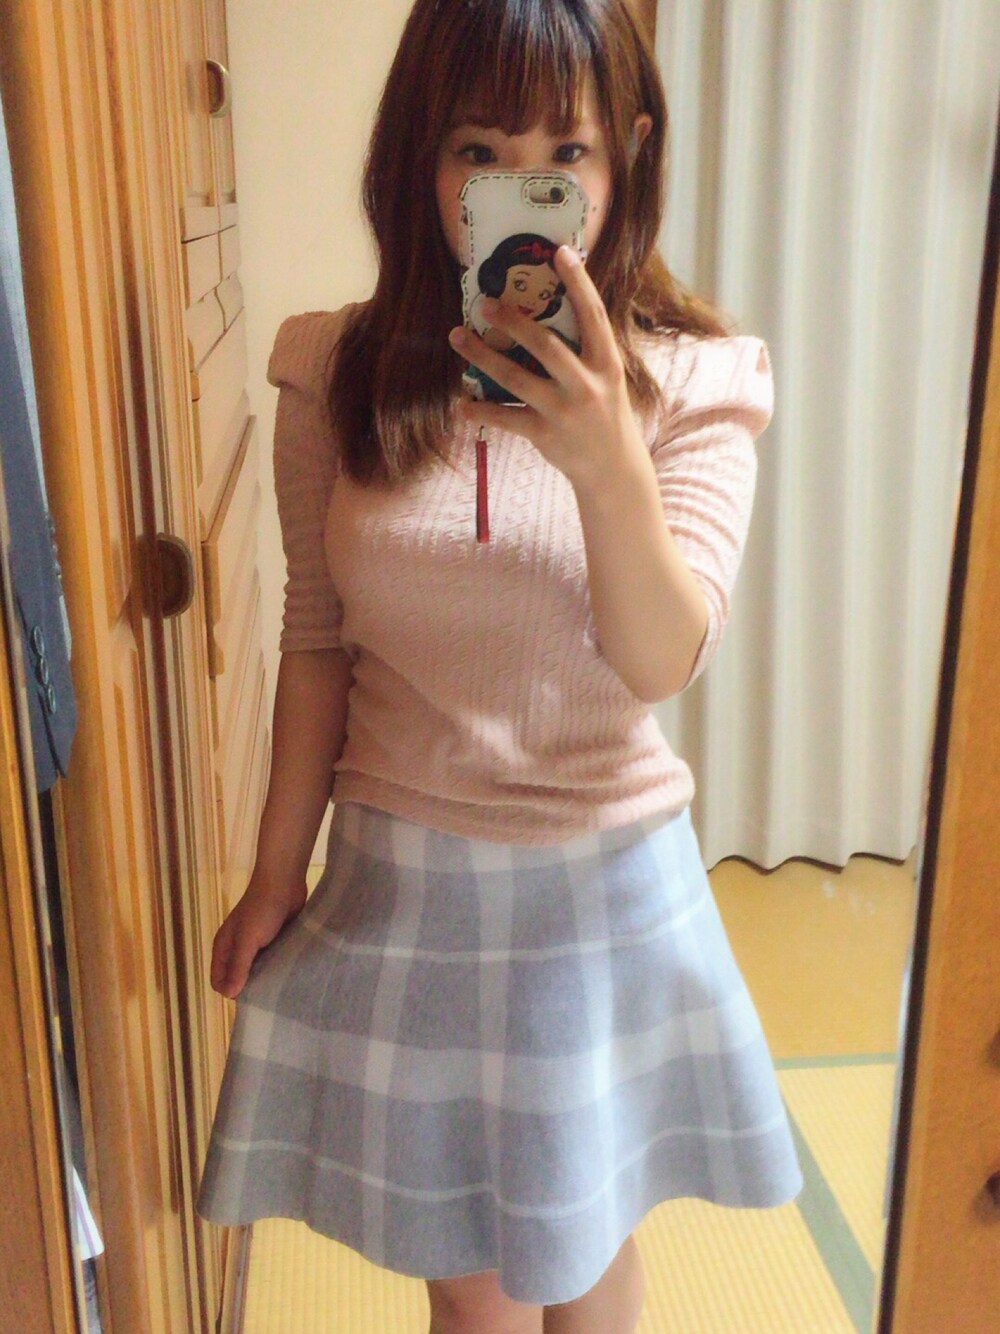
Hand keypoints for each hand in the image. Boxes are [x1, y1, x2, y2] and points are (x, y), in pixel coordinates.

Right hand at [209, 875, 306, 999]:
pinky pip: (272, 961)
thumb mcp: (248, 939)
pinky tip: (289, 974)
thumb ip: (239, 966)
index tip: (251, 999)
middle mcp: (237, 948)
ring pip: (256, 971)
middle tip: (268, 997)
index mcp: (224, 947)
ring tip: (281, 988)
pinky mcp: (273, 940)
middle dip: (250, 988)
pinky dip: (277, 968)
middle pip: (238, 979)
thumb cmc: (262, 909)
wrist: (284, 880)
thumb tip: (229, 995)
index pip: (219, 981)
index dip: (230, 992)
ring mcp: (256, 944)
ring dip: (266, 978)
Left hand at [448, 246, 645, 488]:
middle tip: (483, 303)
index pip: (593, 315)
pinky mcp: (544, 434)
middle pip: (544, 345)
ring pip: (515, 378)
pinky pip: (505, 417)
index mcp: (606, 363)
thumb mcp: (608, 377)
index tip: (560, 252)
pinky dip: (480, 410)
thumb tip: (553, 306)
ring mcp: (563, 410)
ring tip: (458, 337)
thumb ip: (585, 348)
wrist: (612, 467)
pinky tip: (461, 402)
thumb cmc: (605, 412)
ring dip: (482, 356)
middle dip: (511, 321)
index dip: (578, 283)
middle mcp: (586, 384)